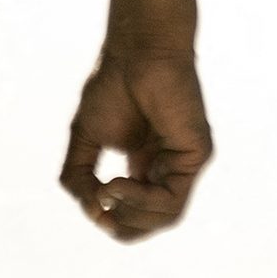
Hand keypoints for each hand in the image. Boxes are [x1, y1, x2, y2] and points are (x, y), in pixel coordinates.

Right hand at [60, 48, 212, 238]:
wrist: (137, 52)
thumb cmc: (112, 86)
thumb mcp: (84, 139)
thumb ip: (79, 177)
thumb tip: (93, 211)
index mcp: (145, 165)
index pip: (136, 212)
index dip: (113, 221)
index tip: (92, 207)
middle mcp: (167, 167)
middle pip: (152, 221)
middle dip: (122, 226)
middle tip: (99, 210)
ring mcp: (184, 162)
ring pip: (165, 217)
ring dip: (130, 215)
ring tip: (107, 193)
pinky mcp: (197, 155)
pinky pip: (172, 199)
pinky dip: (140, 200)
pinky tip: (116, 184)